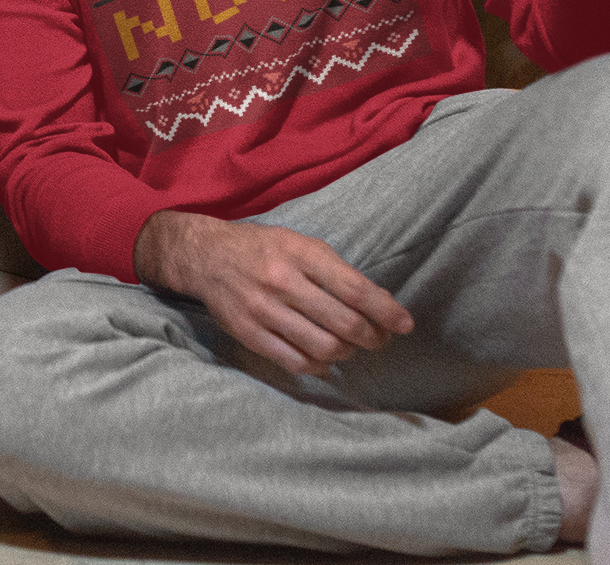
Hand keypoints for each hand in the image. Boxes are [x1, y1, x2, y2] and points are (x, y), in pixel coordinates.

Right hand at [133, 209, 412, 375]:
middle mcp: (282, 281)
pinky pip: (296, 362)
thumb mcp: (299, 243)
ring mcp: (263, 310)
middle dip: (372, 337)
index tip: (405, 324)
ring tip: (350, 347)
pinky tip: (324, 358)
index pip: (355, 289)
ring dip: (347, 352)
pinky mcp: (249, 334)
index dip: (386, 311)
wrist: (204, 256)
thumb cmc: (261, 248)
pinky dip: (318, 365)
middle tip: (379, 339)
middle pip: (344, 323)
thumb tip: (379, 304)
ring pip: (324, 347)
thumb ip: (335, 271)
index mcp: (299, 253)